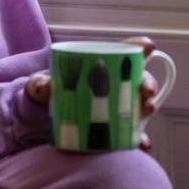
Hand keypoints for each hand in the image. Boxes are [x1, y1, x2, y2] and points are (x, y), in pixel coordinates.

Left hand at [25, 35, 160, 151]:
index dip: (139, 46)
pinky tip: (143, 142)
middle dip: (148, 82)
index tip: (148, 46)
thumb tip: (45, 88)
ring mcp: (118, 106)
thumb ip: (39, 85)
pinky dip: (140, 138)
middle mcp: (115, 85)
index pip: (123, 52)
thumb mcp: (40, 87)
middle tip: (146, 90)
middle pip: (139, 79)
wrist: (44, 122)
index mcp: (99, 68)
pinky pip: (133, 133)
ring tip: (147, 110)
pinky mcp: (116, 128)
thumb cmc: (48, 96)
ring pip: (141, 104)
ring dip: (149, 106)